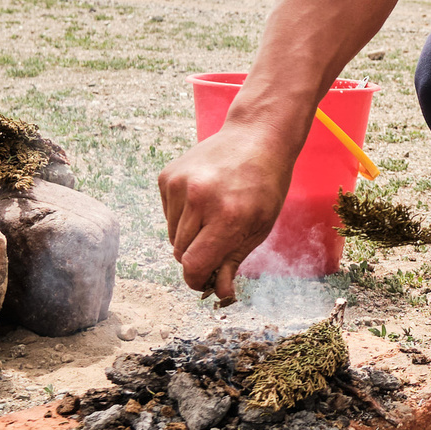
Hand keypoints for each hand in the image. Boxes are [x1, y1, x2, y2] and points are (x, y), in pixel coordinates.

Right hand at [155, 125, 296, 305]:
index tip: (203, 282)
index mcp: (228, 215)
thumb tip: (218, 294)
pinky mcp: (167, 176)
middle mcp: (199, 198)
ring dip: (188, 237)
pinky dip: (181, 217)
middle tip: (216, 245)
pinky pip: (167, 215)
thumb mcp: (259, 226)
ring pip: (171, 236)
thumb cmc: (264, 185)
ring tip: (213, 216)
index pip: (194, 265)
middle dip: (196, 258)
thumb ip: (233, 261)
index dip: (196, 280)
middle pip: (180, 253)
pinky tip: (203, 199)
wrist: (255, 135)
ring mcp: (179, 184)